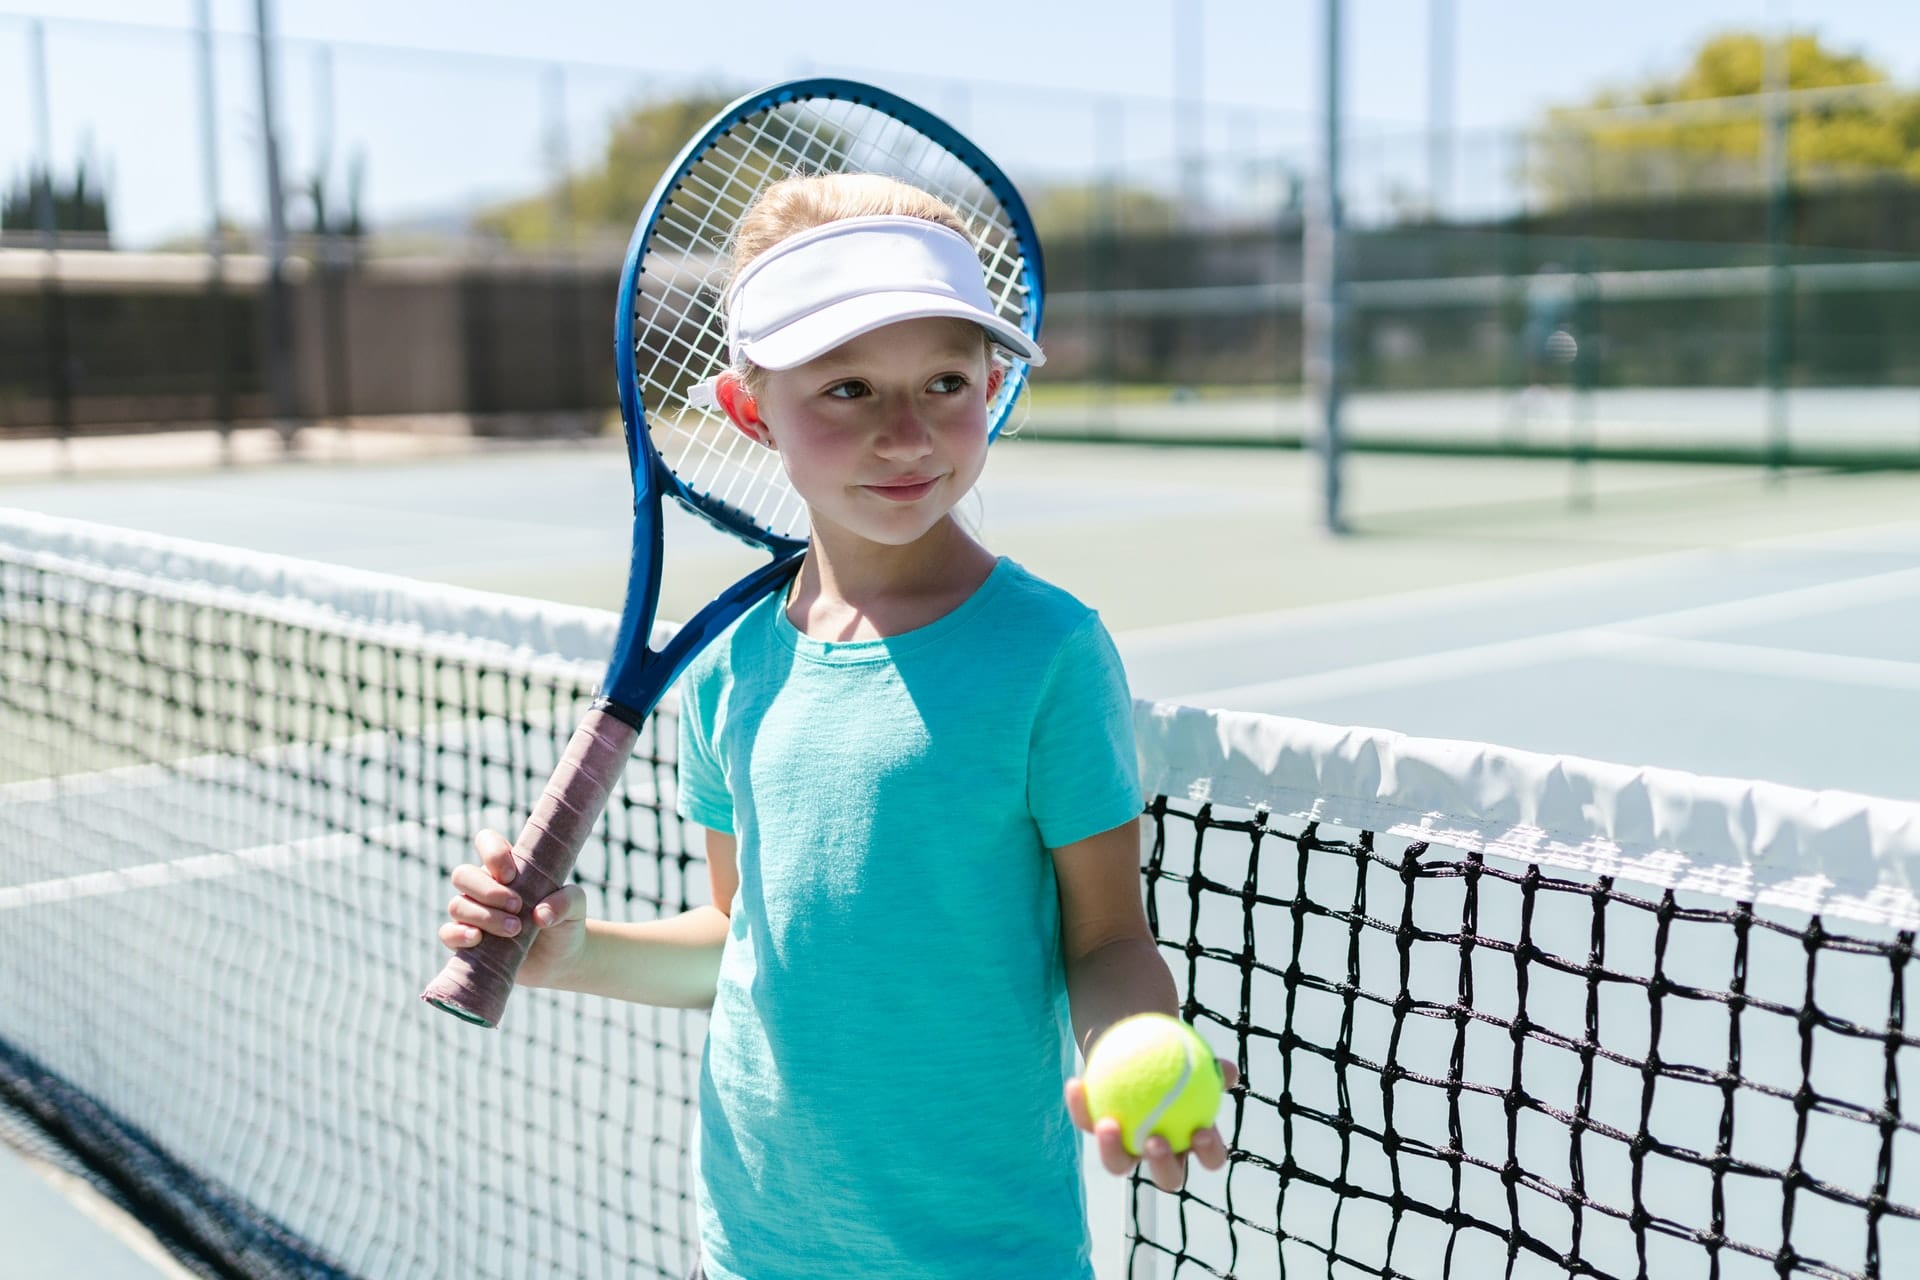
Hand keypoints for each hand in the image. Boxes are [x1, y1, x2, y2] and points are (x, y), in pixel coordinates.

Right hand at [438, 829, 587, 988]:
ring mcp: (473, 914)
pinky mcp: (467, 941)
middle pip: (462, 874)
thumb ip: (565, 901)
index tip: (510, 874)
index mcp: (508, 869)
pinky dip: (459, 935)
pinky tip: (478, 939)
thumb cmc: (565, 922)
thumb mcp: (575, 906)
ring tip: (515, 930)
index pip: (486, 842)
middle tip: (517, 906)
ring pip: (457, 905)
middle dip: (487, 890)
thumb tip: (541, 915)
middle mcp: (485, 887)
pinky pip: (447, 933)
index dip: (492, 852)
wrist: (561, 959)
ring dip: (484, 917)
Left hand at [1065, 1060, 1237, 1192]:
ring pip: (1119, 1164)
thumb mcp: (1191, 1055)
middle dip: (1162, 1166)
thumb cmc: (1173, 1053)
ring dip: (1112, 1150)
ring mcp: (1127, 1149)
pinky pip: (1086, 1122)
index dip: (1209, 1153)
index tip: (1201, 1131)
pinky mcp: (1097, 1133)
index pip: (1210, 1157)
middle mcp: (1161, 1153)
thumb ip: (1210, 1065)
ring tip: (1108, 1124)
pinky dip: (1080, 1106)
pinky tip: (1076, 1084)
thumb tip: (1226, 1069)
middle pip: (1168, 1177)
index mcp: (1192, 1140)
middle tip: (1154, 1140)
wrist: (1135, 1045)